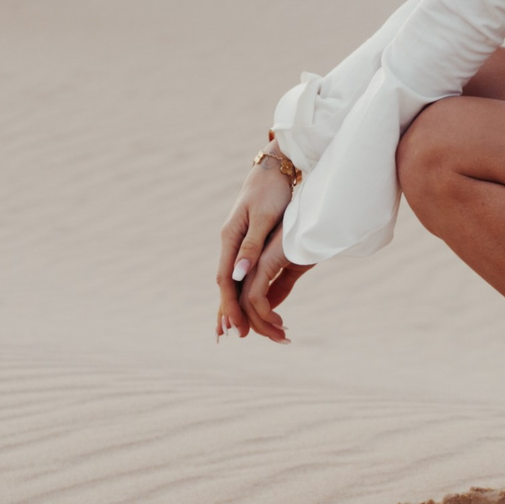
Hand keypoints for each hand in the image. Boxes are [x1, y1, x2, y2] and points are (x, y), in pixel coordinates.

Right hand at [216, 158, 308, 342]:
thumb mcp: (264, 218)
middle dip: (231, 311)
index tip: (236, 329)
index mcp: (230, 238)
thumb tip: (239, 274)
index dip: (230, 306)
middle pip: (227, 284)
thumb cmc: (273, 190)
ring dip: (237, 305)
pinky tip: (252, 303)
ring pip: (235, 280)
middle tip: (240, 337)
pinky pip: (246, 272)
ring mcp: (239, 242)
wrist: (279, 166)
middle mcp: (231, 242)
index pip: (225, 280)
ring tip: (240, 329)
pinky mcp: (251, 241)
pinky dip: (246, 291)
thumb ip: (252, 246)